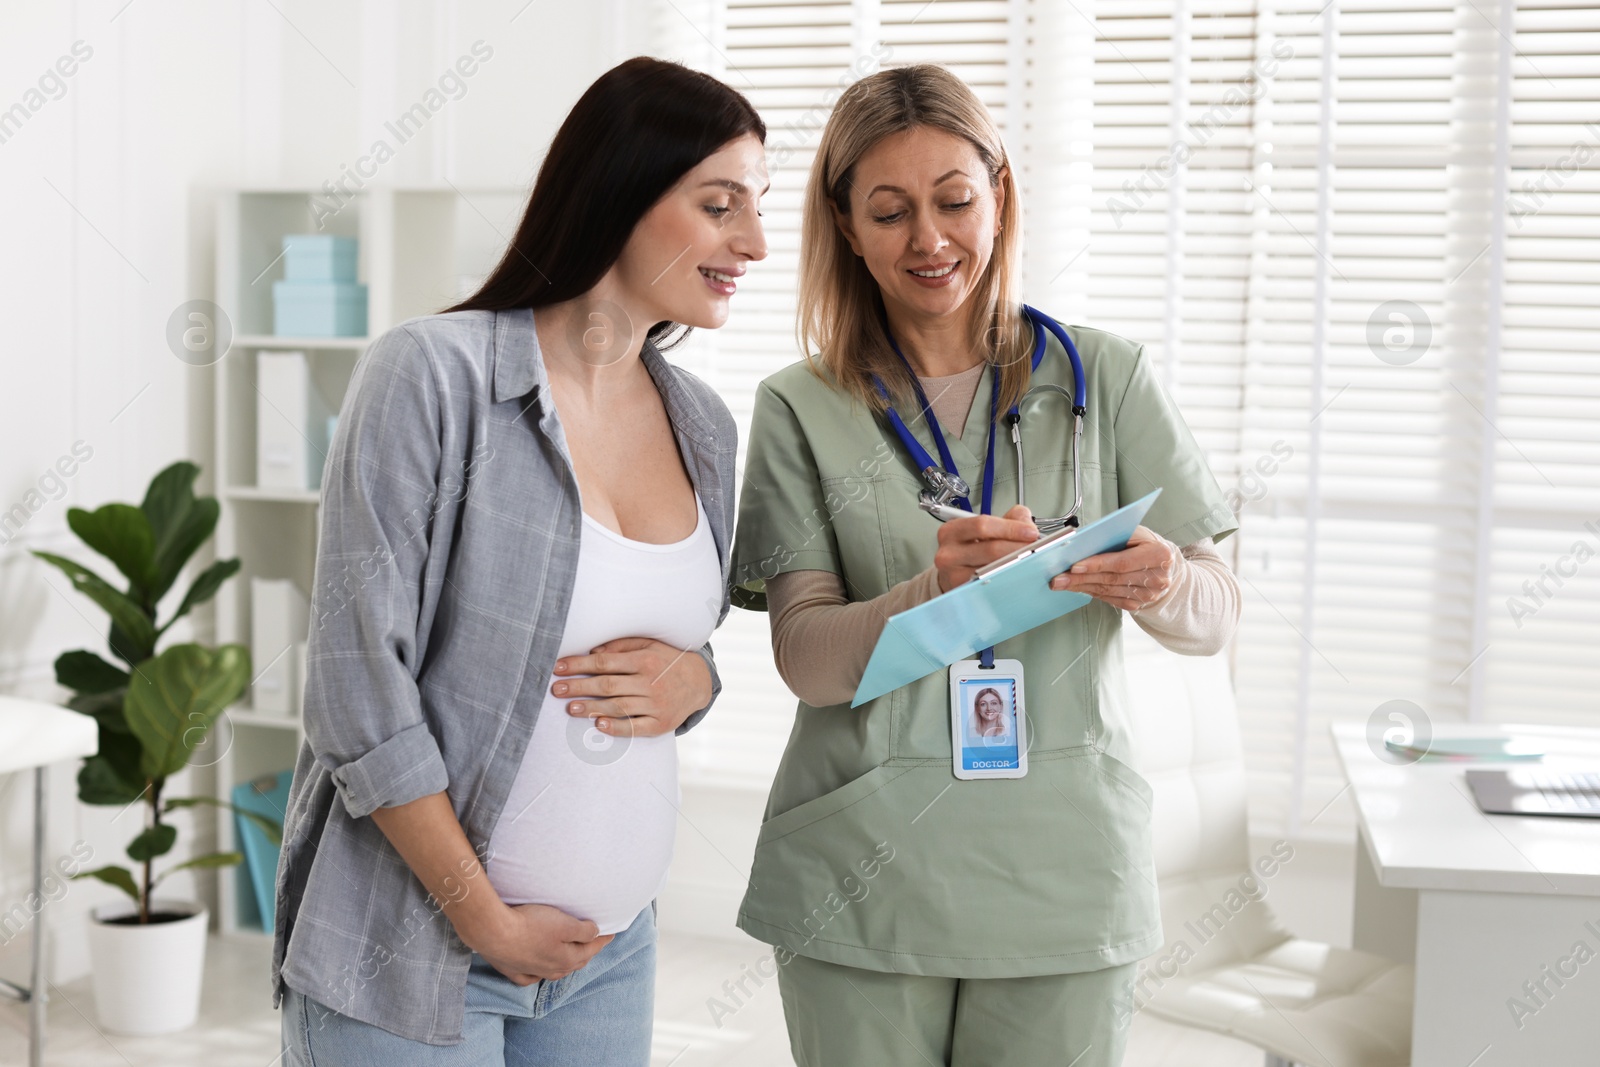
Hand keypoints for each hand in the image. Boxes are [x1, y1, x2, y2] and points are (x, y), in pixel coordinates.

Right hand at [461, 901, 613, 985]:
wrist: (493, 932)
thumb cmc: (531, 924)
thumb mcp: (564, 923)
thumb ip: (583, 931)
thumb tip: (595, 934)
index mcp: (566, 958)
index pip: (590, 949)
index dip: (602, 940)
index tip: (612, 932)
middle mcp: (551, 969)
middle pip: (574, 962)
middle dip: (587, 952)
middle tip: (595, 942)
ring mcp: (530, 971)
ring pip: (554, 971)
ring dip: (566, 963)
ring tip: (571, 956)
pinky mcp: (511, 970)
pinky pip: (530, 977)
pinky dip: (538, 974)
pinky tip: (537, 972)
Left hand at [550, 637, 711, 737]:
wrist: (700, 682)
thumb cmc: (667, 661)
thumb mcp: (649, 644)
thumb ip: (621, 646)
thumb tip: (592, 653)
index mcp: (645, 660)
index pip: (605, 663)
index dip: (579, 665)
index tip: (558, 668)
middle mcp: (650, 682)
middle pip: (608, 685)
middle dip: (579, 687)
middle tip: (557, 690)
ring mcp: (656, 705)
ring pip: (618, 707)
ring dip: (592, 708)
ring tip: (571, 708)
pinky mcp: (661, 724)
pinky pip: (636, 728)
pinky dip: (616, 727)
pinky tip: (599, 725)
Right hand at [935, 504, 1040, 591]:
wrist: (954, 573)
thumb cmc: (971, 550)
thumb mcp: (986, 528)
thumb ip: (1010, 518)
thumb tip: (1028, 524)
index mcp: (952, 531)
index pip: (983, 525)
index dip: (1011, 528)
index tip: (1031, 532)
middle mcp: (949, 552)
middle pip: (990, 549)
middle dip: (1018, 548)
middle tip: (1035, 548)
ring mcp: (953, 574)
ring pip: (993, 568)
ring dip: (1016, 564)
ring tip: (1030, 560)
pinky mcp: (962, 591)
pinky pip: (991, 584)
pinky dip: (1008, 578)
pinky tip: (1017, 574)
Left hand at [1050, 524, 1176, 610]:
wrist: (1164, 562)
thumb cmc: (1146, 542)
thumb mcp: (1135, 532)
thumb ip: (1113, 536)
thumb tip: (1081, 543)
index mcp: (1158, 554)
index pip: (1122, 562)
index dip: (1096, 565)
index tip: (1074, 566)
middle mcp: (1157, 577)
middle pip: (1112, 579)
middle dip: (1081, 579)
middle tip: (1059, 578)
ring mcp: (1149, 593)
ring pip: (1108, 591)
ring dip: (1082, 587)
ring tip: (1062, 583)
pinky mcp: (1140, 603)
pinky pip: (1111, 599)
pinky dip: (1092, 593)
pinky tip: (1078, 588)